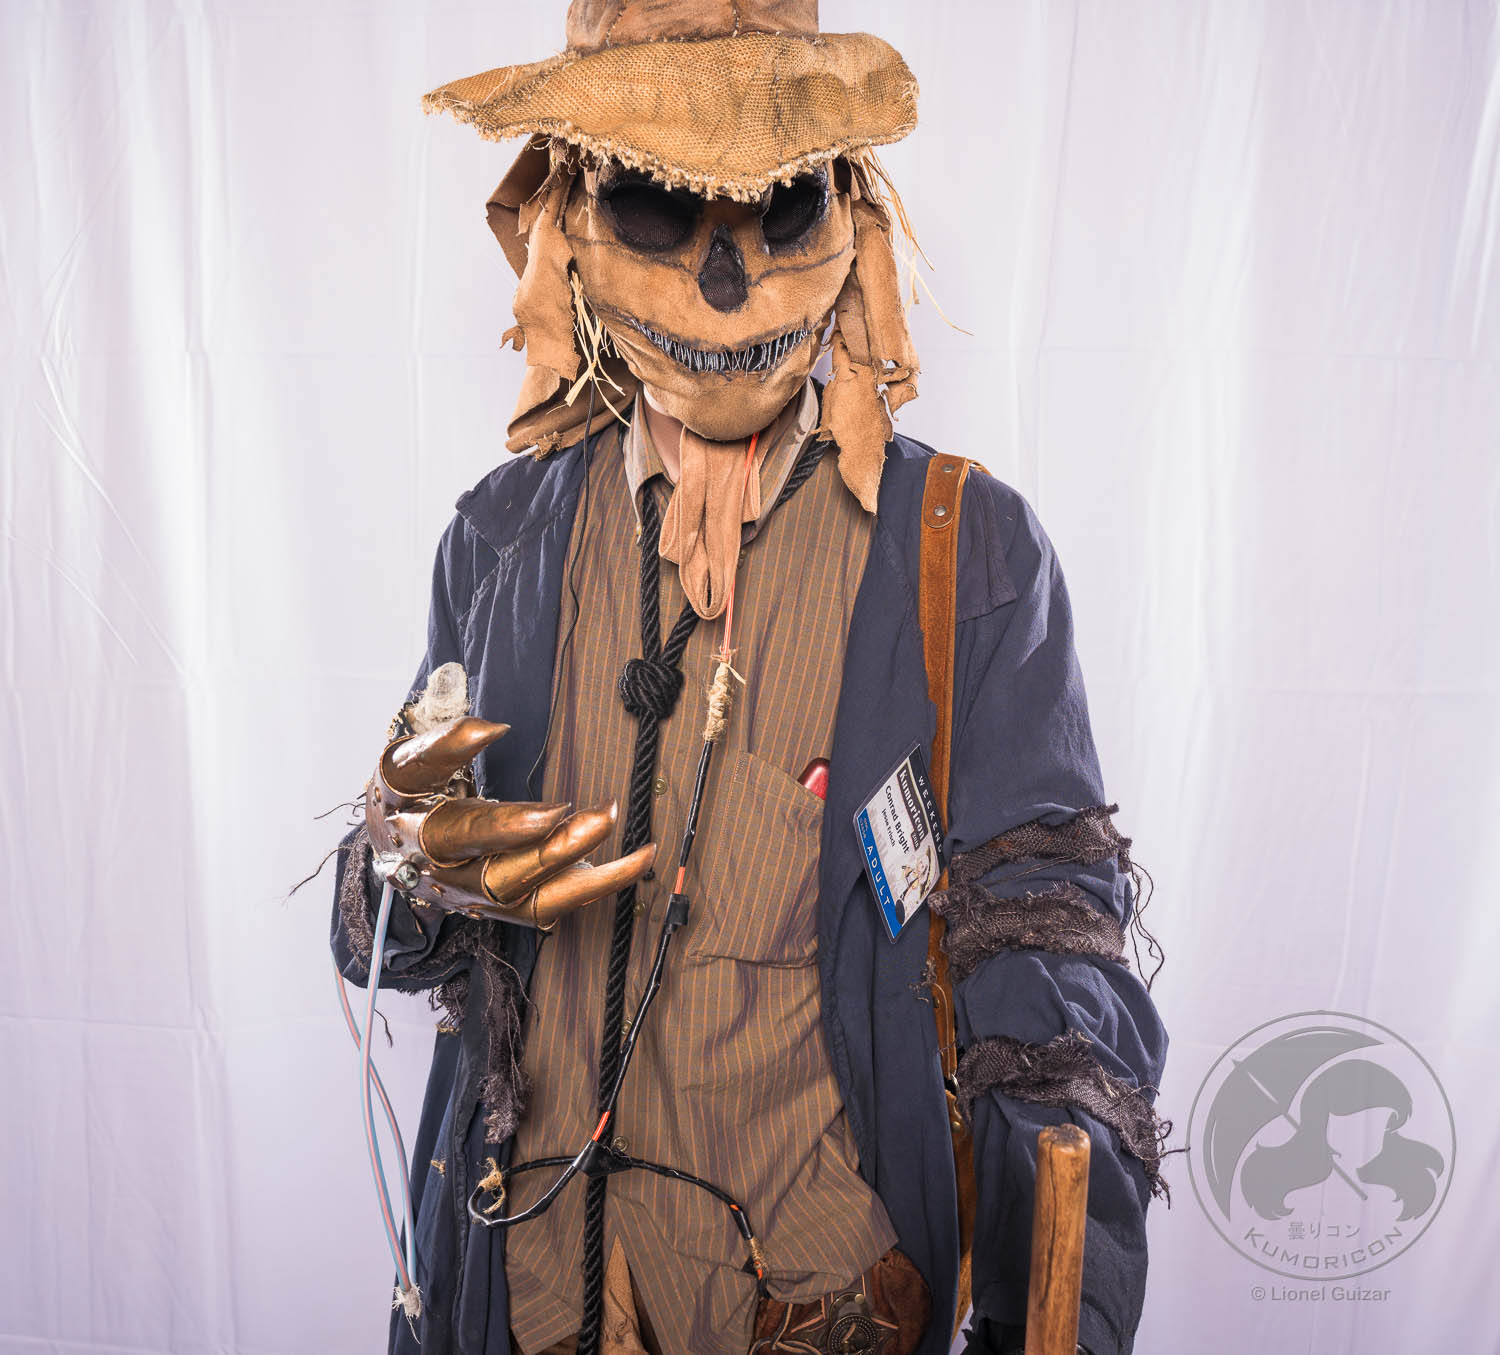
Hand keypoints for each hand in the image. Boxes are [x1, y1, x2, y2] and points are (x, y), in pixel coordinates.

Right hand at [364, 716, 654, 929]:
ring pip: (538, 901)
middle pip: (505, 877)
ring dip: (591, 878)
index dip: (509, 826)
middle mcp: (451, 880)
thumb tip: (494, 728)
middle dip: (557, 850)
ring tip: (640, 852)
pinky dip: (599, 886)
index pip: (463, 836)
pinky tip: (637, 863)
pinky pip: (557, 903)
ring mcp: (481, 899)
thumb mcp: (407, 761)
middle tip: (605, 815)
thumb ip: (447, 743)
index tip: (555, 808)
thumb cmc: (405, 794)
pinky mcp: (507, 905)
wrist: (390, 841)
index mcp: (420, 839)